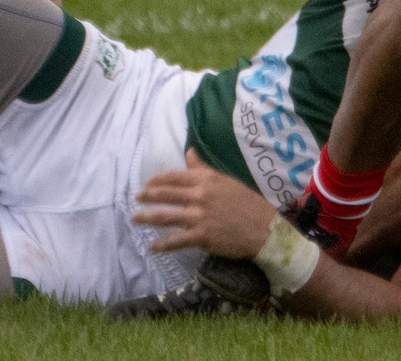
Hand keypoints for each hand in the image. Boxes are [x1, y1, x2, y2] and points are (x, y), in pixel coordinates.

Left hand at [133, 151, 277, 256]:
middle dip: (147, 197)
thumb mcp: (225, 180)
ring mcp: (199, 217)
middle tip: (136, 199)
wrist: (264, 228)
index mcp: (205, 180)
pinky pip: (177, 240)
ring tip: (136, 219)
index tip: (147, 184)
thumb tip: (189, 152)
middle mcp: (200, 196)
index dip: (157, 180)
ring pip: (165, 216)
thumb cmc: (246, 203)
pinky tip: (153, 247)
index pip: (173, 177)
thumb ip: (203, 169)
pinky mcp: (202, 236)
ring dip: (147, 218)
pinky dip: (162, 245)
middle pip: (165, 195)